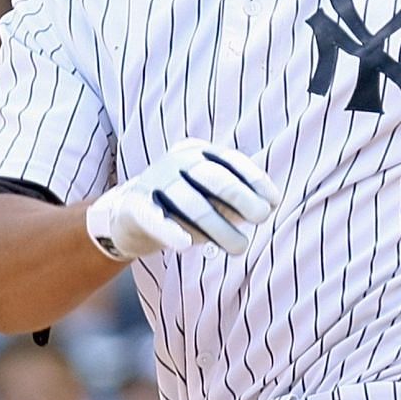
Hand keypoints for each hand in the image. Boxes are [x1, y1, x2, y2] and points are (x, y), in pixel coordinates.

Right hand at [85, 138, 279, 260]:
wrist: (126, 218)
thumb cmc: (181, 207)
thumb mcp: (209, 197)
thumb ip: (234, 199)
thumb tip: (267, 206)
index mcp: (196, 152)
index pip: (231, 161)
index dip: (255, 180)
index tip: (274, 201)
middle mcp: (175, 162)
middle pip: (213, 178)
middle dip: (241, 197)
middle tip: (262, 218)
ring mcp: (153, 182)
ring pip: (191, 204)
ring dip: (218, 227)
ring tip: (240, 247)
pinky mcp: (134, 207)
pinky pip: (154, 219)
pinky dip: (170, 231)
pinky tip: (184, 245)